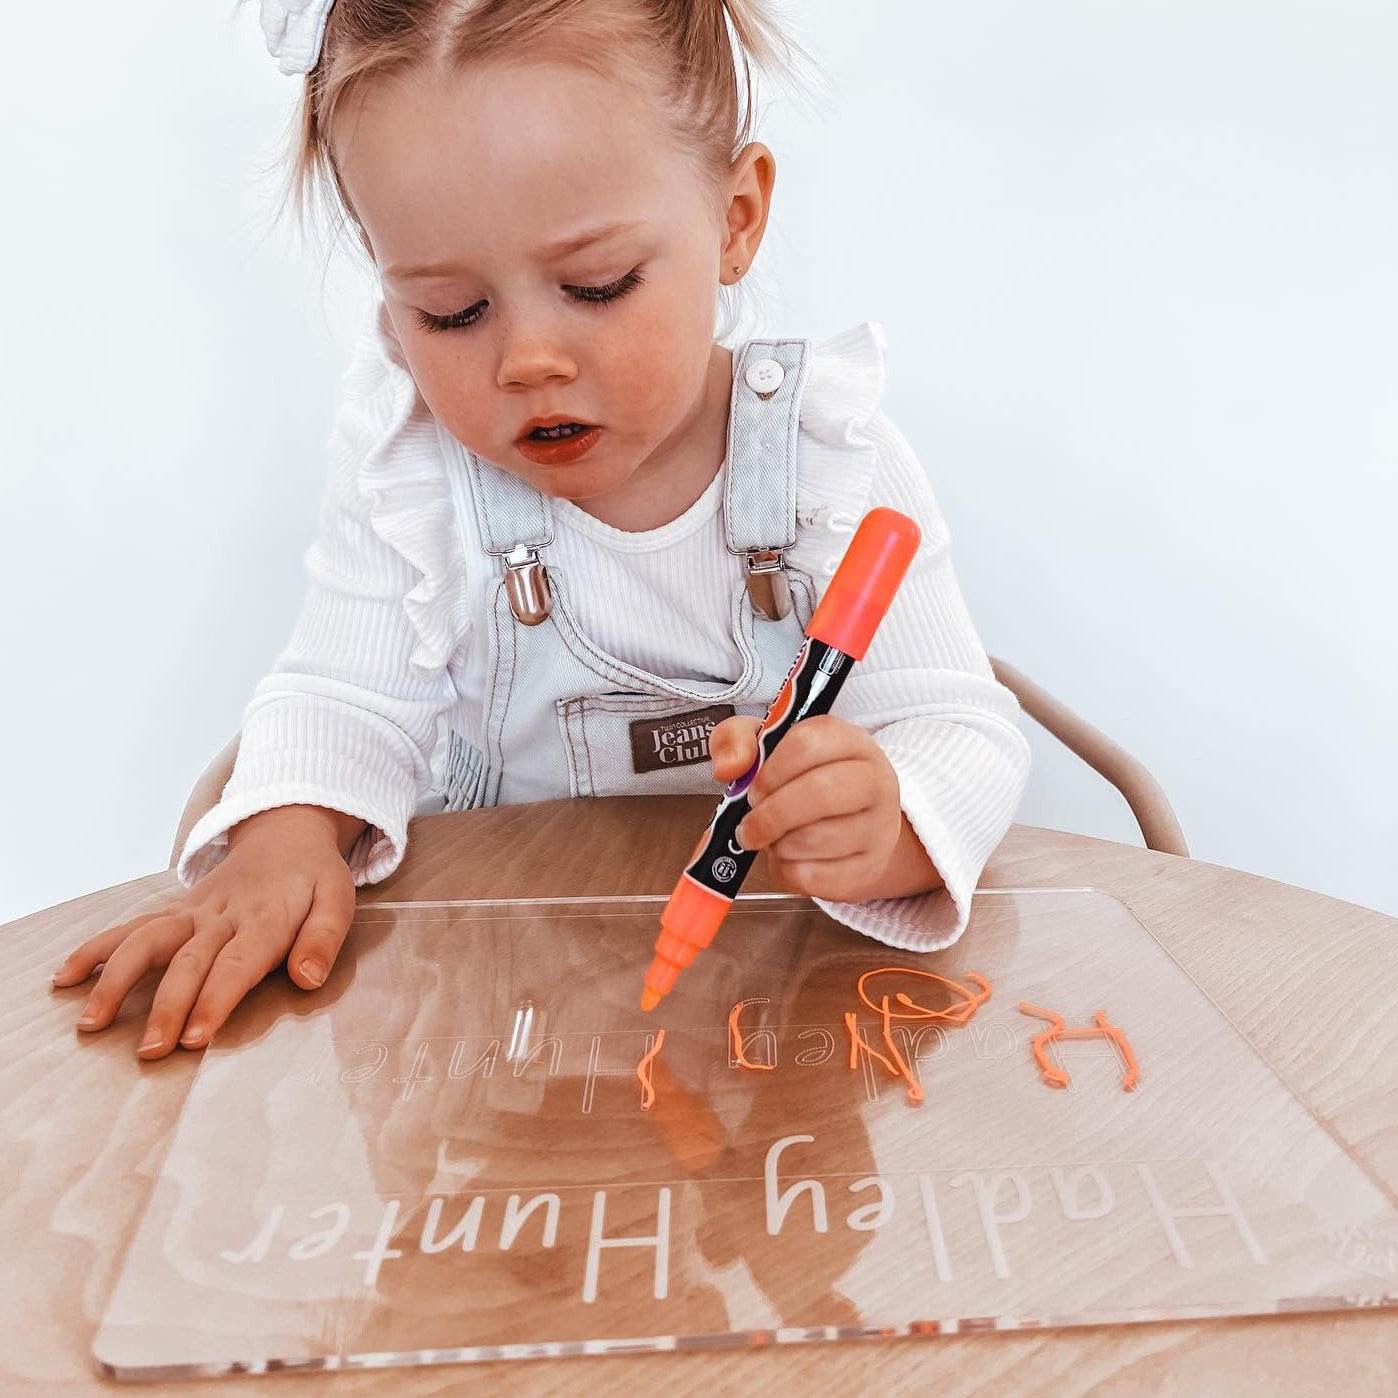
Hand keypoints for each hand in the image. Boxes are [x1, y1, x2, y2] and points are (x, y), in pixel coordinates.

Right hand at [50, 805, 363, 1059]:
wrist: (285, 834)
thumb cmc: (314, 877)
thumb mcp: (338, 899)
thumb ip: (324, 938)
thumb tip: (308, 978)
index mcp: (265, 918)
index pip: (237, 964)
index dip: (215, 999)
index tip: (195, 1035)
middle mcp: (221, 915)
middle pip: (188, 962)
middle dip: (167, 1006)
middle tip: (151, 1049)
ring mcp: (192, 912)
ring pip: (146, 941)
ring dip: (117, 979)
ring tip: (92, 1021)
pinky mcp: (174, 911)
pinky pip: (131, 927)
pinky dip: (96, 949)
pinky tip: (67, 977)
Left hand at [708, 714, 903, 901]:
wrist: (850, 825)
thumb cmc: (804, 782)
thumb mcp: (767, 747)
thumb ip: (737, 741)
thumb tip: (728, 767)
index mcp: (850, 741)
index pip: (808, 743)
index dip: (770, 770)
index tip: (753, 789)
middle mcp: (875, 780)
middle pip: (820, 792)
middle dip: (771, 814)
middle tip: (750, 825)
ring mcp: (879, 827)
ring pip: (816, 839)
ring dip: (779, 844)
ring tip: (775, 839)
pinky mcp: (868, 868)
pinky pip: (816, 877)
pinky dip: (789, 872)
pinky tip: (790, 859)